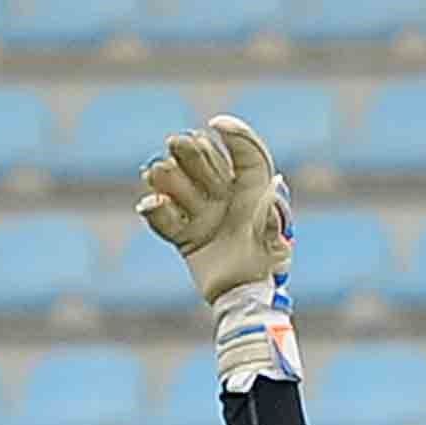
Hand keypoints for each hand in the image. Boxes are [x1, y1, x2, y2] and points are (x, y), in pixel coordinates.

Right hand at [136, 114, 290, 302]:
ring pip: (182, 187)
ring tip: (154, 171)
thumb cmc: (265, 268)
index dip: (234, 136)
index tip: (215, 124)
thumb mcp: (275, 242)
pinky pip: (167, 220)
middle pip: (206, 165)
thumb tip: (276, 186)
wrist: (243, 299)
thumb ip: (272, 216)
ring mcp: (204, 215)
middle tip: (175, 142)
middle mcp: (227, 197)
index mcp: (253, 191)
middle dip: (190, 153)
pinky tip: (150, 204)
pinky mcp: (187, 236)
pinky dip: (156, 212)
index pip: (246, 155)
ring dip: (167, 177)